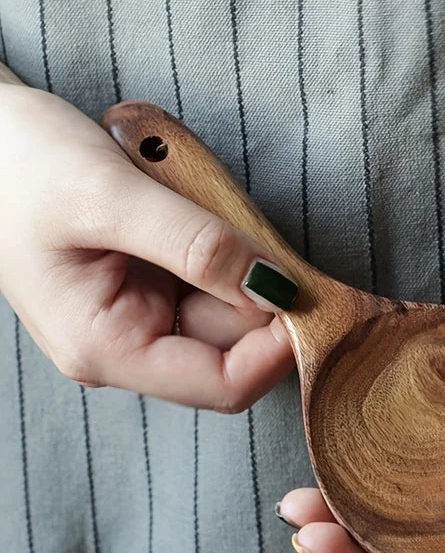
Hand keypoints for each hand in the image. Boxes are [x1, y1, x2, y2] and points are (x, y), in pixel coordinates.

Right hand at [0, 82, 296, 409]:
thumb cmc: (22, 167)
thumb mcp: (109, 198)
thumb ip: (196, 246)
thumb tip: (276, 288)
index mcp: (108, 347)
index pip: (223, 385)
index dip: (278, 349)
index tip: (308, 295)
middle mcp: (130, 343)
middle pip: (236, 345)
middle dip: (261, 292)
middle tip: (257, 229)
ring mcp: (143, 315)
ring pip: (231, 308)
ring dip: (243, 261)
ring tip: (202, 202)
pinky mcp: (154, 285)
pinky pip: (216, 279)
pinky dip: (228, 248)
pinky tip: (198, 207)